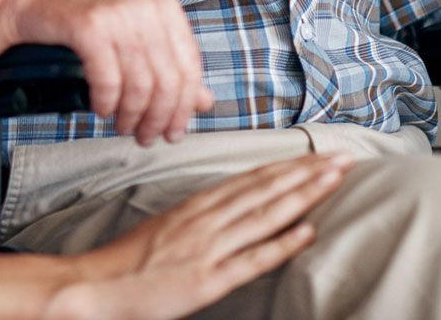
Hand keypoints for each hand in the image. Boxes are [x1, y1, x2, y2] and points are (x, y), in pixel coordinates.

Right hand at [0, 0, 214, 145]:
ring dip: (131, 116)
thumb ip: (169, 65)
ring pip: (139, 84)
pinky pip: (108, 79)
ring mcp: (117, 14)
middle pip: (167, 81)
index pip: (189, 68)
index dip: (183, 108)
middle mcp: (144, 6)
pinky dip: (106, 102)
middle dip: (158, 118)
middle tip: (145, 137)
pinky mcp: (88, 25)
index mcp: (164, 7)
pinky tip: (101, 110)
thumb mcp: (134, 36)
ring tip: (123, 127)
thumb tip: (206, 102)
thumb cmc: (83, 18)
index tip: (173, 132)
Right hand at [48, 154, 350, 319]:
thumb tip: (229, 211)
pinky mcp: (207, 279)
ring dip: (303, 195)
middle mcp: (206, 220)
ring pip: (264, 214)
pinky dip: (281, 244)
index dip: (289, 166)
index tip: (318, 155)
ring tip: (334, 180)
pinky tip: (307, 231)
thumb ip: (199, 219)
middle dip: (307, 172)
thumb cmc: (128, 261)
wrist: (97, 284)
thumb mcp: (166, 228)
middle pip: (265, 189)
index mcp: (196, 207)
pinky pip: (251, 258)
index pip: (252, 179)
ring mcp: (208, 248)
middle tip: (343, 158)